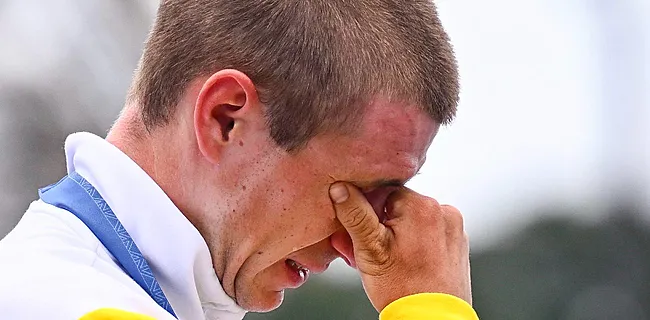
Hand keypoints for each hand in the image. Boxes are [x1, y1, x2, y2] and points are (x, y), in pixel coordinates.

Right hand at [329, 182, 471, 310]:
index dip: (367, 211)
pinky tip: (403, 262)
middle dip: (379, 225)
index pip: (384, 191)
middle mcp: (444, 212)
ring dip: (395, 234)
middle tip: (366, 250)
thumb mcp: (369, 248)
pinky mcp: (456, 245)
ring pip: (412, 221)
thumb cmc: (403, 289)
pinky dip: (413, 243)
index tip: (359, 232)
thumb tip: (341, 189)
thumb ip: (355, 214)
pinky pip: (428, 234)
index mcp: (423, 206)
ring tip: (385, 259)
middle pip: (399, 206)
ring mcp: (453, 229)